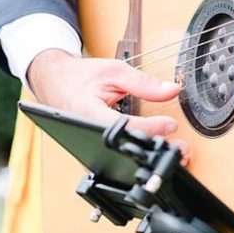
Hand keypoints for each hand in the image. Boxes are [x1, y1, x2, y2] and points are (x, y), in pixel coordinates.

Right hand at [28, 49, 189, 163]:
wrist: (54, 82)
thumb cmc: (80, 77)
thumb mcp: (115, 72)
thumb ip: (144, 83)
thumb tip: (172, 90)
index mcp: (89, 114)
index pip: (125, 127)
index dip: (151, 127)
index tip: (171, 124)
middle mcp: (86, 136)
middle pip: (125, 150)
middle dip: (154, 149)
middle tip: (179, 147)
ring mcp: (87, 147)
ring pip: (121, 159)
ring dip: (147, 155)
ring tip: (171, 148)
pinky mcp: (91, 152)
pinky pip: (116, 158)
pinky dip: (136, 154)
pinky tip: (152, 149)